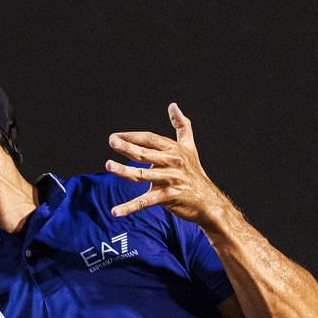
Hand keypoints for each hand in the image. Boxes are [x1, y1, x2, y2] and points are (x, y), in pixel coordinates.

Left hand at [105, 103, 236, 228]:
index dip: (133, 136)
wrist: (208, 201)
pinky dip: (129, 207)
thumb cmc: (194, 172)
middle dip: (127, 147)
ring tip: (109, 165)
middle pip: (145, 153)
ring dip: (124, 171)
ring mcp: (170, 180)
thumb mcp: (189, 147)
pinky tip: (115, 211)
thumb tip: (173, 105)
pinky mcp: (168, 197)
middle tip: (112, 141)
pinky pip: (144, 202)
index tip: (116, 136)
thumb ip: (181, 126)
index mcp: (174, 150)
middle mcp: (172, 163)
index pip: (150, 139)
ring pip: (142, 175)